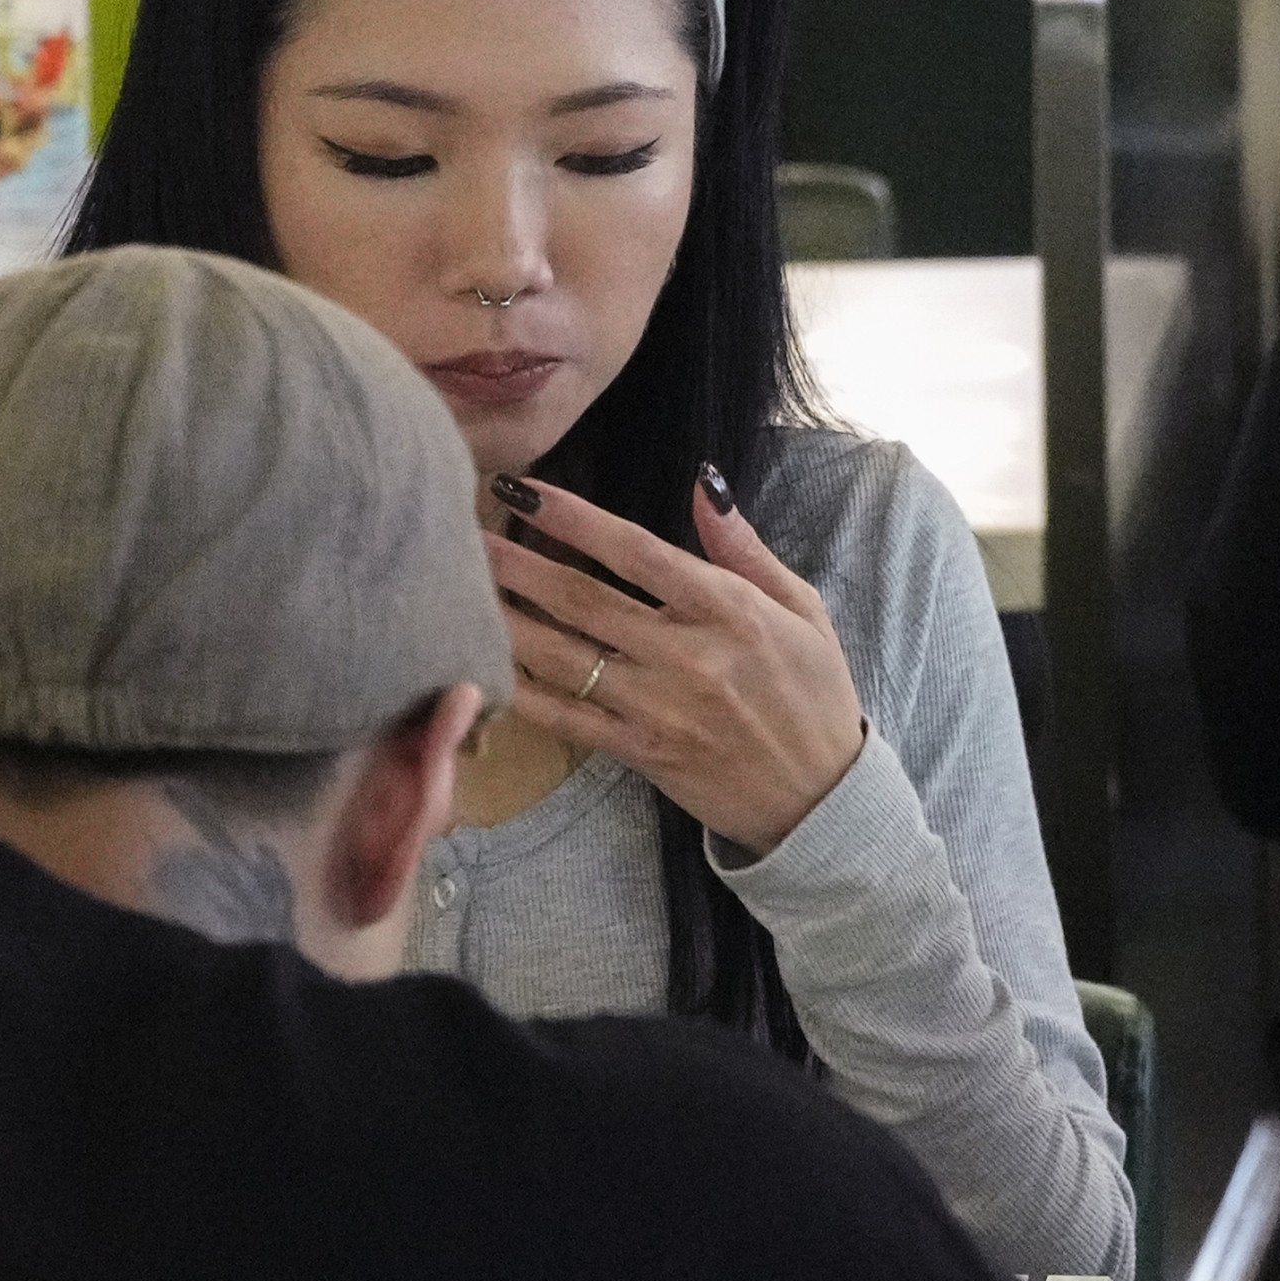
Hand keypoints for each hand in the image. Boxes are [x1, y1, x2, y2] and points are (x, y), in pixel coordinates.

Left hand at [487, 474, 868, 854]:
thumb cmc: (814, 691)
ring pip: (564, 656)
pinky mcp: (640, 752)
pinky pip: (568, 719)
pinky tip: (483, 668)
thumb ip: (744, 547)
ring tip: (460, 589)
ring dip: (507, 619)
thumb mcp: (802, 608)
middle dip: (520, 562)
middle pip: (584, 599)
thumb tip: (704, 483)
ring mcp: (658, 707)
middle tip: (466, 532)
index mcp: (730, 610)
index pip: (637, 551)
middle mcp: (688, 655)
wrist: (819, 797)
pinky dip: (522, 693)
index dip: (574, 518)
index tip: (525, 491)